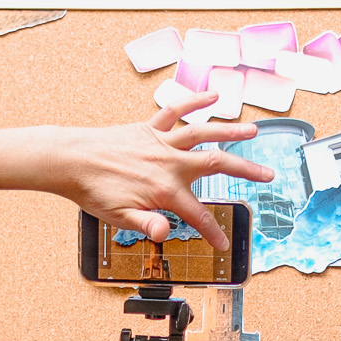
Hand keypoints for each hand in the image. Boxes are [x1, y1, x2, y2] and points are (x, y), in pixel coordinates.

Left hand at [39, 95, 273, 249]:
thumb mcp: (119, 218)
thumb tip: (166, 233)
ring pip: (203, 133)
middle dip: (246, 170)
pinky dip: (194, 101)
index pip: (197, 215)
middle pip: (217, 164)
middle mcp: (168, 163)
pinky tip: (212, 96)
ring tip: (253, 130)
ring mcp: (160, 142)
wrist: (70, 161)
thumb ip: (147, 224)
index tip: (222, 245)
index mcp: (164, 190)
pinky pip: (175, 111)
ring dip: (231, 130)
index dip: (212, 233)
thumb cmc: (93, 191)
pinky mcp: (148, 128)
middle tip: (269, 174)